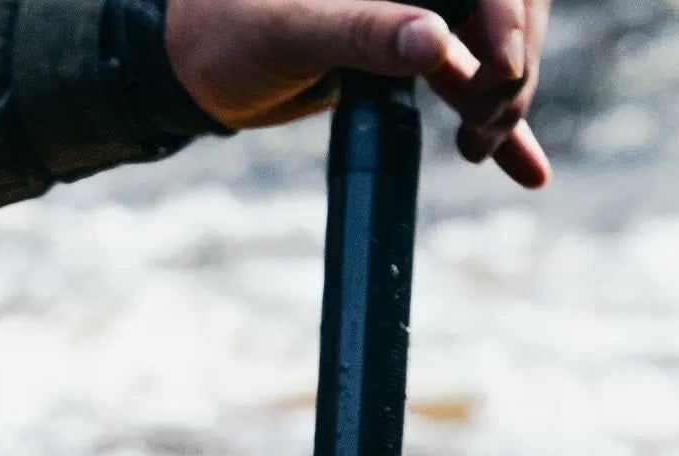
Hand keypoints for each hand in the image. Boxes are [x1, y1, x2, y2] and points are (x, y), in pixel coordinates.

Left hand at [167, 0, 551, 186]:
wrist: (196, 65)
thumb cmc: (227, 31)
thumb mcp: (290, 30)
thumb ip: (360, 32)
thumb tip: (434, 43)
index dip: (510, 14)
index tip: (500, 71)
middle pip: (507, 6)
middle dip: (513, 64)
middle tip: (485, 120)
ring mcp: (424, 6)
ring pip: (496, 46)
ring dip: (505, 100)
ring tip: (479, 145)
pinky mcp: (414, 49)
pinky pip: (471, 79)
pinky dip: (499, 124)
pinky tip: (527, 171)